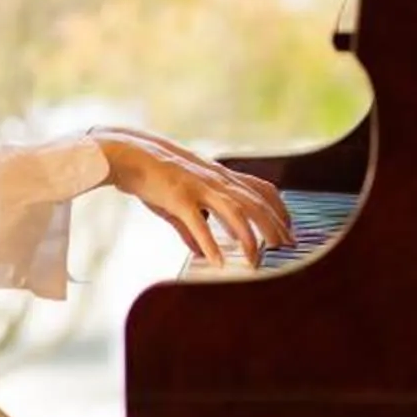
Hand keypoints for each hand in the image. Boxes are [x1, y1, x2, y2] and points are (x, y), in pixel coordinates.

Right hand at [94, 128, 292, 268]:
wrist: (126, 154)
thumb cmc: (154, 177)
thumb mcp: (179, 201)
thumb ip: (193, 227)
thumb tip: (201, 253)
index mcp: (219, 177)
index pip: (261, 189)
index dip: (280, 209)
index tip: (290, 229)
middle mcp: (215, 179)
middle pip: (256, 203)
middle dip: (274, 226)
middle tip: (286, 249)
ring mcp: (198, 187)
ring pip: (235, 211)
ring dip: (249, 238)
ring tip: (256, 261)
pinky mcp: (178, 197)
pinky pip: (198, 223)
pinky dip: (209, 243)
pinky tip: (216, 262)